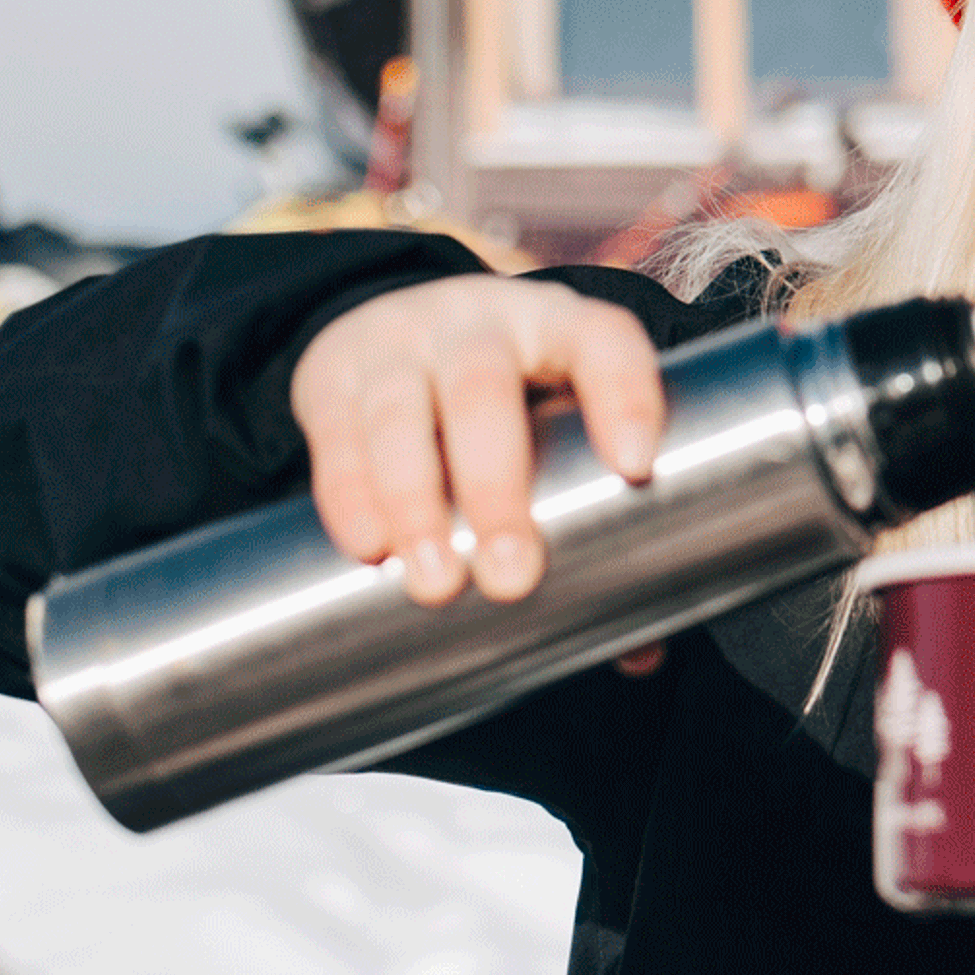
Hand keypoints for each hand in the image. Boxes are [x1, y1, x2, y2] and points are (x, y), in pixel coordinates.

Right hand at [288, 275, 663, 604]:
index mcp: (561, 329)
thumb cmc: (509, 402)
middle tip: (513, 576)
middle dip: (497, 486)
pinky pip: (338, 431)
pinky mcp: (334, 373)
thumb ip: (603, 524)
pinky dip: (349, 492)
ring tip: (435, 582)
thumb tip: (640, 651)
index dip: (625, 396)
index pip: (605, 342)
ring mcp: (401, 342)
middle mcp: (480, 323)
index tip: (635, 468)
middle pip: (486, 389)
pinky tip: (367, 546)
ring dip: (415, 501)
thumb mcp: (556, 424)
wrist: (393, 331)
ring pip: (402, 412)